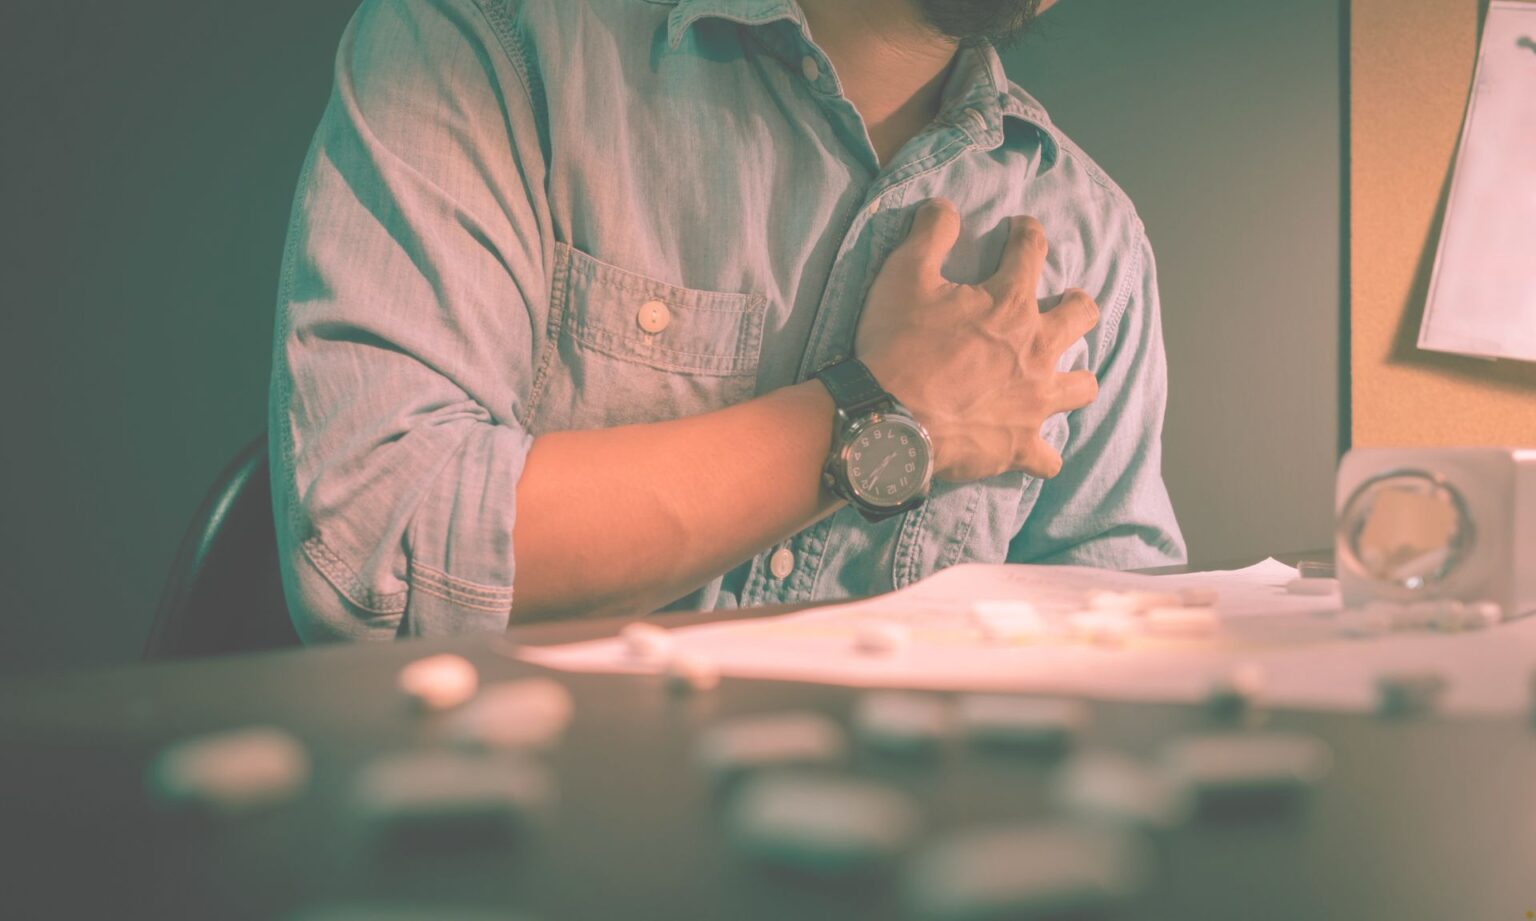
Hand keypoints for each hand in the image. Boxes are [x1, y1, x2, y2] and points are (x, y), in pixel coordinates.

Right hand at [855, 199, 1100, 481]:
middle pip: (1082, 317)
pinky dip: (1041, 454)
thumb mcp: (903, 275)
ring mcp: (1033, 402)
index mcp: (1010, 304)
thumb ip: (930, 235)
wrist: (887, 419)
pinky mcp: (1019, 447)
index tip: (1020, 229)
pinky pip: (1049, 459)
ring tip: (1061, 378)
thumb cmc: (896, 345)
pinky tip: (1032, 450)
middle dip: (1077, 305)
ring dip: (1075, 379)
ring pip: (1081, 387)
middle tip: (1064, 305)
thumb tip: (944, 205)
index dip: (1026, 234)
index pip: (1031, 252)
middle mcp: (1036, 350)